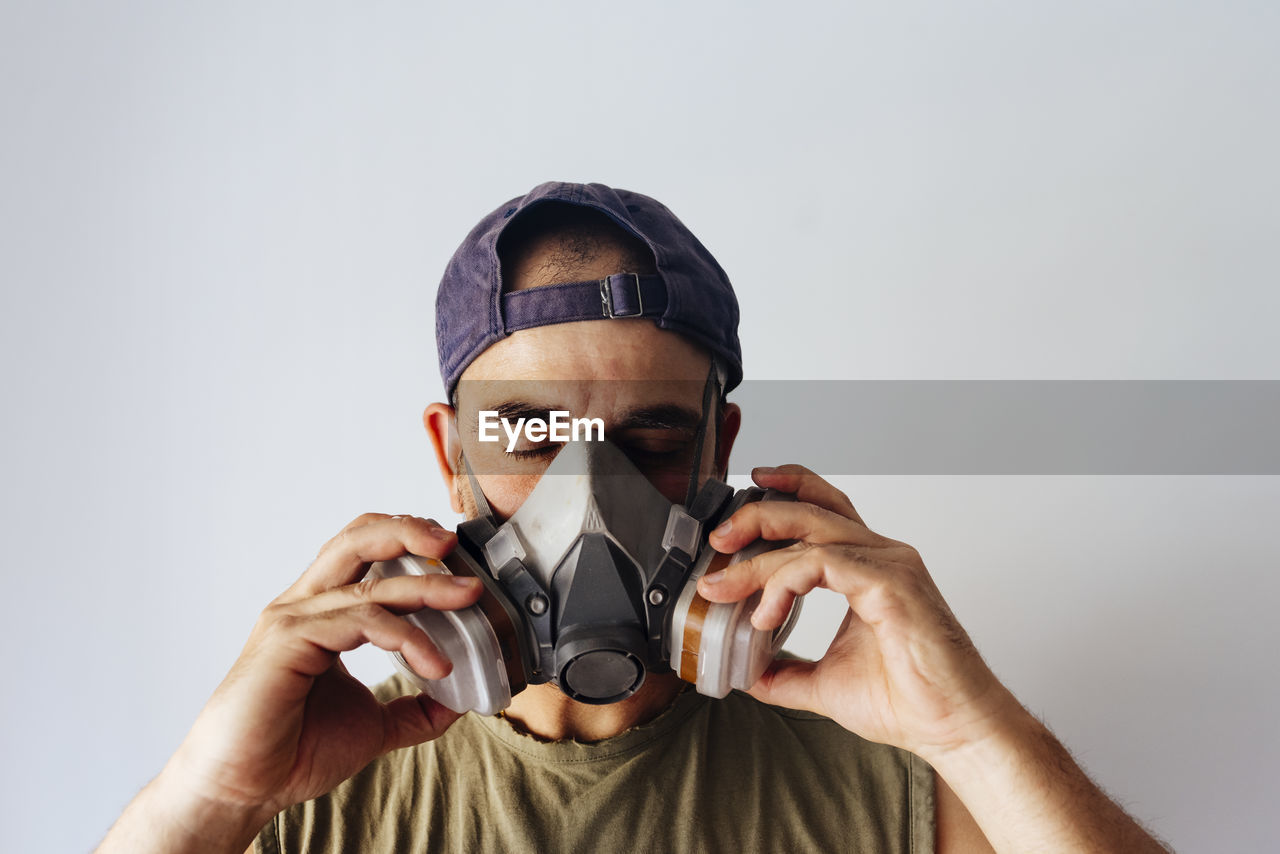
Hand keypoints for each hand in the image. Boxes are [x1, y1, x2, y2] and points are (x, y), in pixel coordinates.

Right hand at [163, 514, 482, 823]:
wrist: (243, 790)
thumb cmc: (292, 752)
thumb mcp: (374, 726)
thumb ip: (414, 710)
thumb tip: (458, 703)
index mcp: (320, 613)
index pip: (362, 551)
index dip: (406, 540)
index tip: (452, 553)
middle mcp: (304, 606)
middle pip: (357, 539)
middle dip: (410, 531)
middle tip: (455, 545)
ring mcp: (294, 621)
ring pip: (369, 583)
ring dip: (426, 588)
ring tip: (468, 599)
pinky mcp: (289, 642)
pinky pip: (359, 621)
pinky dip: (407, 636)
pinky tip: (436, 664)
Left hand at [697, 466, 1019, 761]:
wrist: (953, 729)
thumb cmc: (910, 702)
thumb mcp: (825, 683)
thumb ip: (786, 672)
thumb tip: (748, 673)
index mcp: (871, 567)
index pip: (824, 509)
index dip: (784, 493)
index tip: (742, 503)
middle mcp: (882, 556)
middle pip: (812, 508)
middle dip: (757, 514)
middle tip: (717, 539)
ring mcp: (889, 566)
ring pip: (810, 534)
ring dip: (758, 557)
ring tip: (723, 586)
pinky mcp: (890, 584)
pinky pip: (821, 564)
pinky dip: (783, 584)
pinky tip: (765, 615)